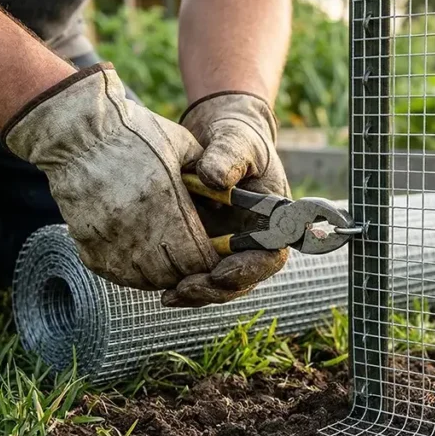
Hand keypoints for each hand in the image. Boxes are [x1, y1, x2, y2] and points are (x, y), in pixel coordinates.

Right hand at [2, 63, 219, 292]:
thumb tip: (226, 202)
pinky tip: (138, 259)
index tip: (211, 254)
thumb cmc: (136, 132)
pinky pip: (115, 275)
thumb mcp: (182, 144)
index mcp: (165, 199)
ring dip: (160, 275)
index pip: (197, 256)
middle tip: (190, 261)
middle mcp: (137, 224)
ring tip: (166, 261)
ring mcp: (109, 237)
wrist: (76, 131)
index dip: (208, 261)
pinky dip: (130, 273)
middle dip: (187, 272)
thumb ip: (207, 175)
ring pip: (145, 280)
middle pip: (173, 274)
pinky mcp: (87, 242)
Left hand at [162, 92, 290, 306]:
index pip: (268, 258)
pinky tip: (161, 286)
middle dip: (214, 290)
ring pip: (220, 284)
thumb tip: (214, 179)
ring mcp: (232, 249)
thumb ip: (228, 156)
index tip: (219, 272)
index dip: (246, 270)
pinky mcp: (208, 249)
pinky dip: (184, 284)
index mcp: (274, 222)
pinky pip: (200, 274)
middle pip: (242, 280)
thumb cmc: (238, 139)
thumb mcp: (237, 141)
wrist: (219, 139)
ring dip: (197, 294)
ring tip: (169, 296)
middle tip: (184, 289)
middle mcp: (256, 242)